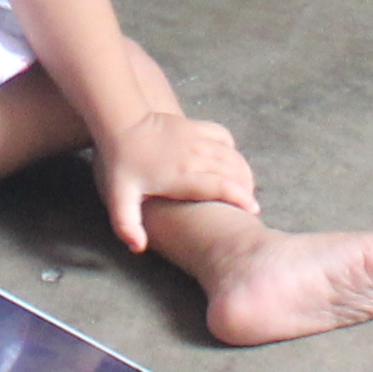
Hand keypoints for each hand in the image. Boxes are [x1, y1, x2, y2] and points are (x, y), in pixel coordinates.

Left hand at [88, 105, 259, 251]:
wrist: (120, 123)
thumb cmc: (121, 165)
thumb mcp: (119, 199)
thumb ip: (127, 226)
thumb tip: (138, 248)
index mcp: (179, 176)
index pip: (220, 186)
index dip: (240, 198)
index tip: (253, 210)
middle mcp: (192, 156)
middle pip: (232, 171)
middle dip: (246, 189)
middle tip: (249, 205)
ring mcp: (195, 138)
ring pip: (231, 154)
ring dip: (243, 171)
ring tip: (244, 188)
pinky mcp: (194, 125)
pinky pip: (223, 135)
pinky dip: (232, 149)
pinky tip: (229, 162)